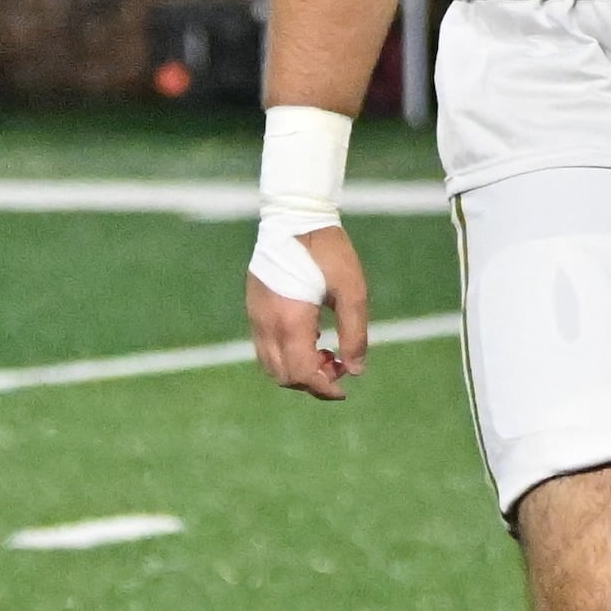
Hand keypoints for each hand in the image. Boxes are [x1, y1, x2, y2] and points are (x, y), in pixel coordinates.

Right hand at [246, 224, 369, 400]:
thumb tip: (355, 370)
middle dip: (311, 381)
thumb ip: (355, 334)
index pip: (301, 373)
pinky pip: (266, 347)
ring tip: (327, 353)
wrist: (295, 220)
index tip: (344, 390)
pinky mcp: (254, 310)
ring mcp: (256, 317)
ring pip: (270, 364)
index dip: (323, 388)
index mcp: (290, 322)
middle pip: (283, 375)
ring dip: (297, 370)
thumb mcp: (353, 292)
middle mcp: (266, 325)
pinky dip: (287, 354)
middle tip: (339, 366)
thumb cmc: (329, 253)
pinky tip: (313, 337)